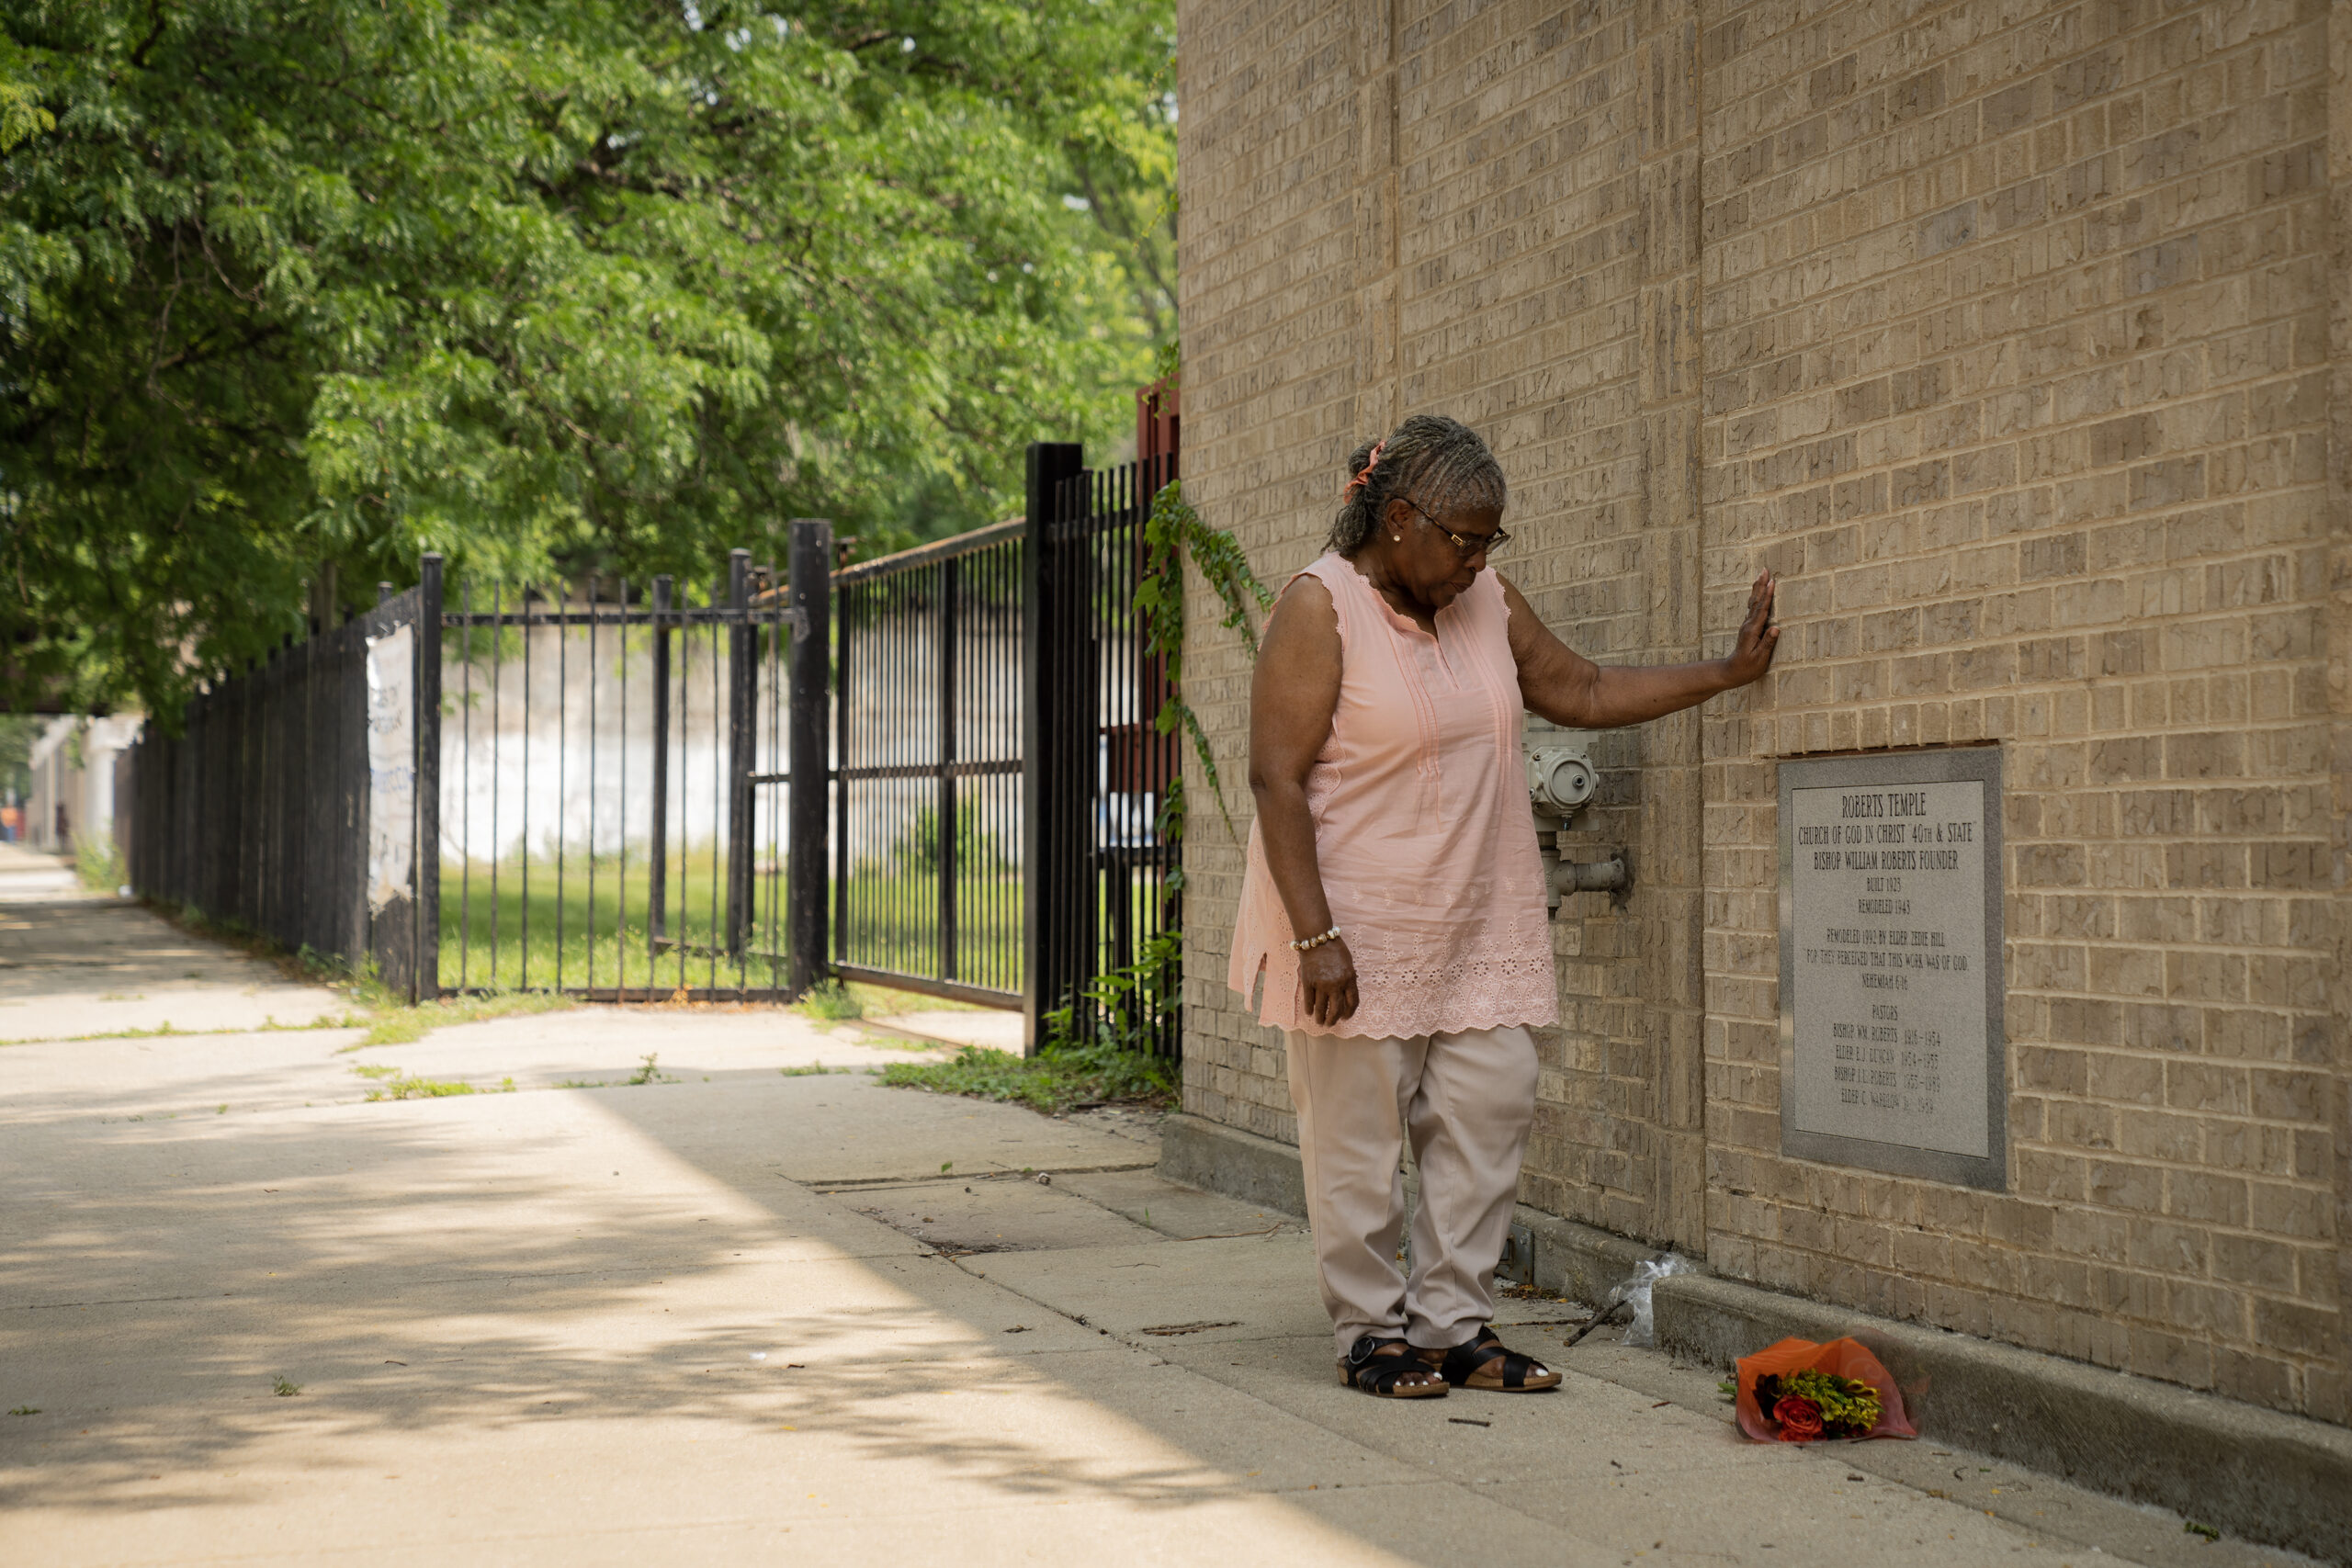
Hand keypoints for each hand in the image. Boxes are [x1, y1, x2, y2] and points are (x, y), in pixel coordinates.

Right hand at [1300, 937, 1358, 1027]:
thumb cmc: (1335, 948)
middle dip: (1333, 1020)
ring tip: (1320, 1022)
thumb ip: (1349, 978)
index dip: (1349, 1013)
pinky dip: (1309, 1009)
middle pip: (1336, 1009)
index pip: (1352, 1002)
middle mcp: (1336, 984)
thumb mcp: (1349, 963)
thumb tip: (1347, 993)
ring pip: (1321, 1008)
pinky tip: (1309, 1013)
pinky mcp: (1308, 982)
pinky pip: (1309, 1000)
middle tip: (1330, 1024)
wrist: (1317, 938)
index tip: (1345, 1017)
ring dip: (1320, 1018)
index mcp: (1349, 979)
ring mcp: (1321, 984)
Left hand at [1724, 569, 1780, 686]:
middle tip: (1765, 570)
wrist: (1731, 672)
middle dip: (1761, 585)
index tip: (1772, 582)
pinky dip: (1757, 597)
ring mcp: (1747, 625)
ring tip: (1762, 575)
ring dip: (1758, 588)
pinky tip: (1759, 593)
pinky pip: (1753, 608)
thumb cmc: (1747, 668)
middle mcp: (1748, 625)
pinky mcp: (1748, 627)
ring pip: (1753, 603)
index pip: (1762, 610)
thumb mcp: (1759, 659)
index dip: (1768, 596)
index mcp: (1752, 631)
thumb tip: (1776, 628)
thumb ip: (1767, 643)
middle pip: (1756, 601)